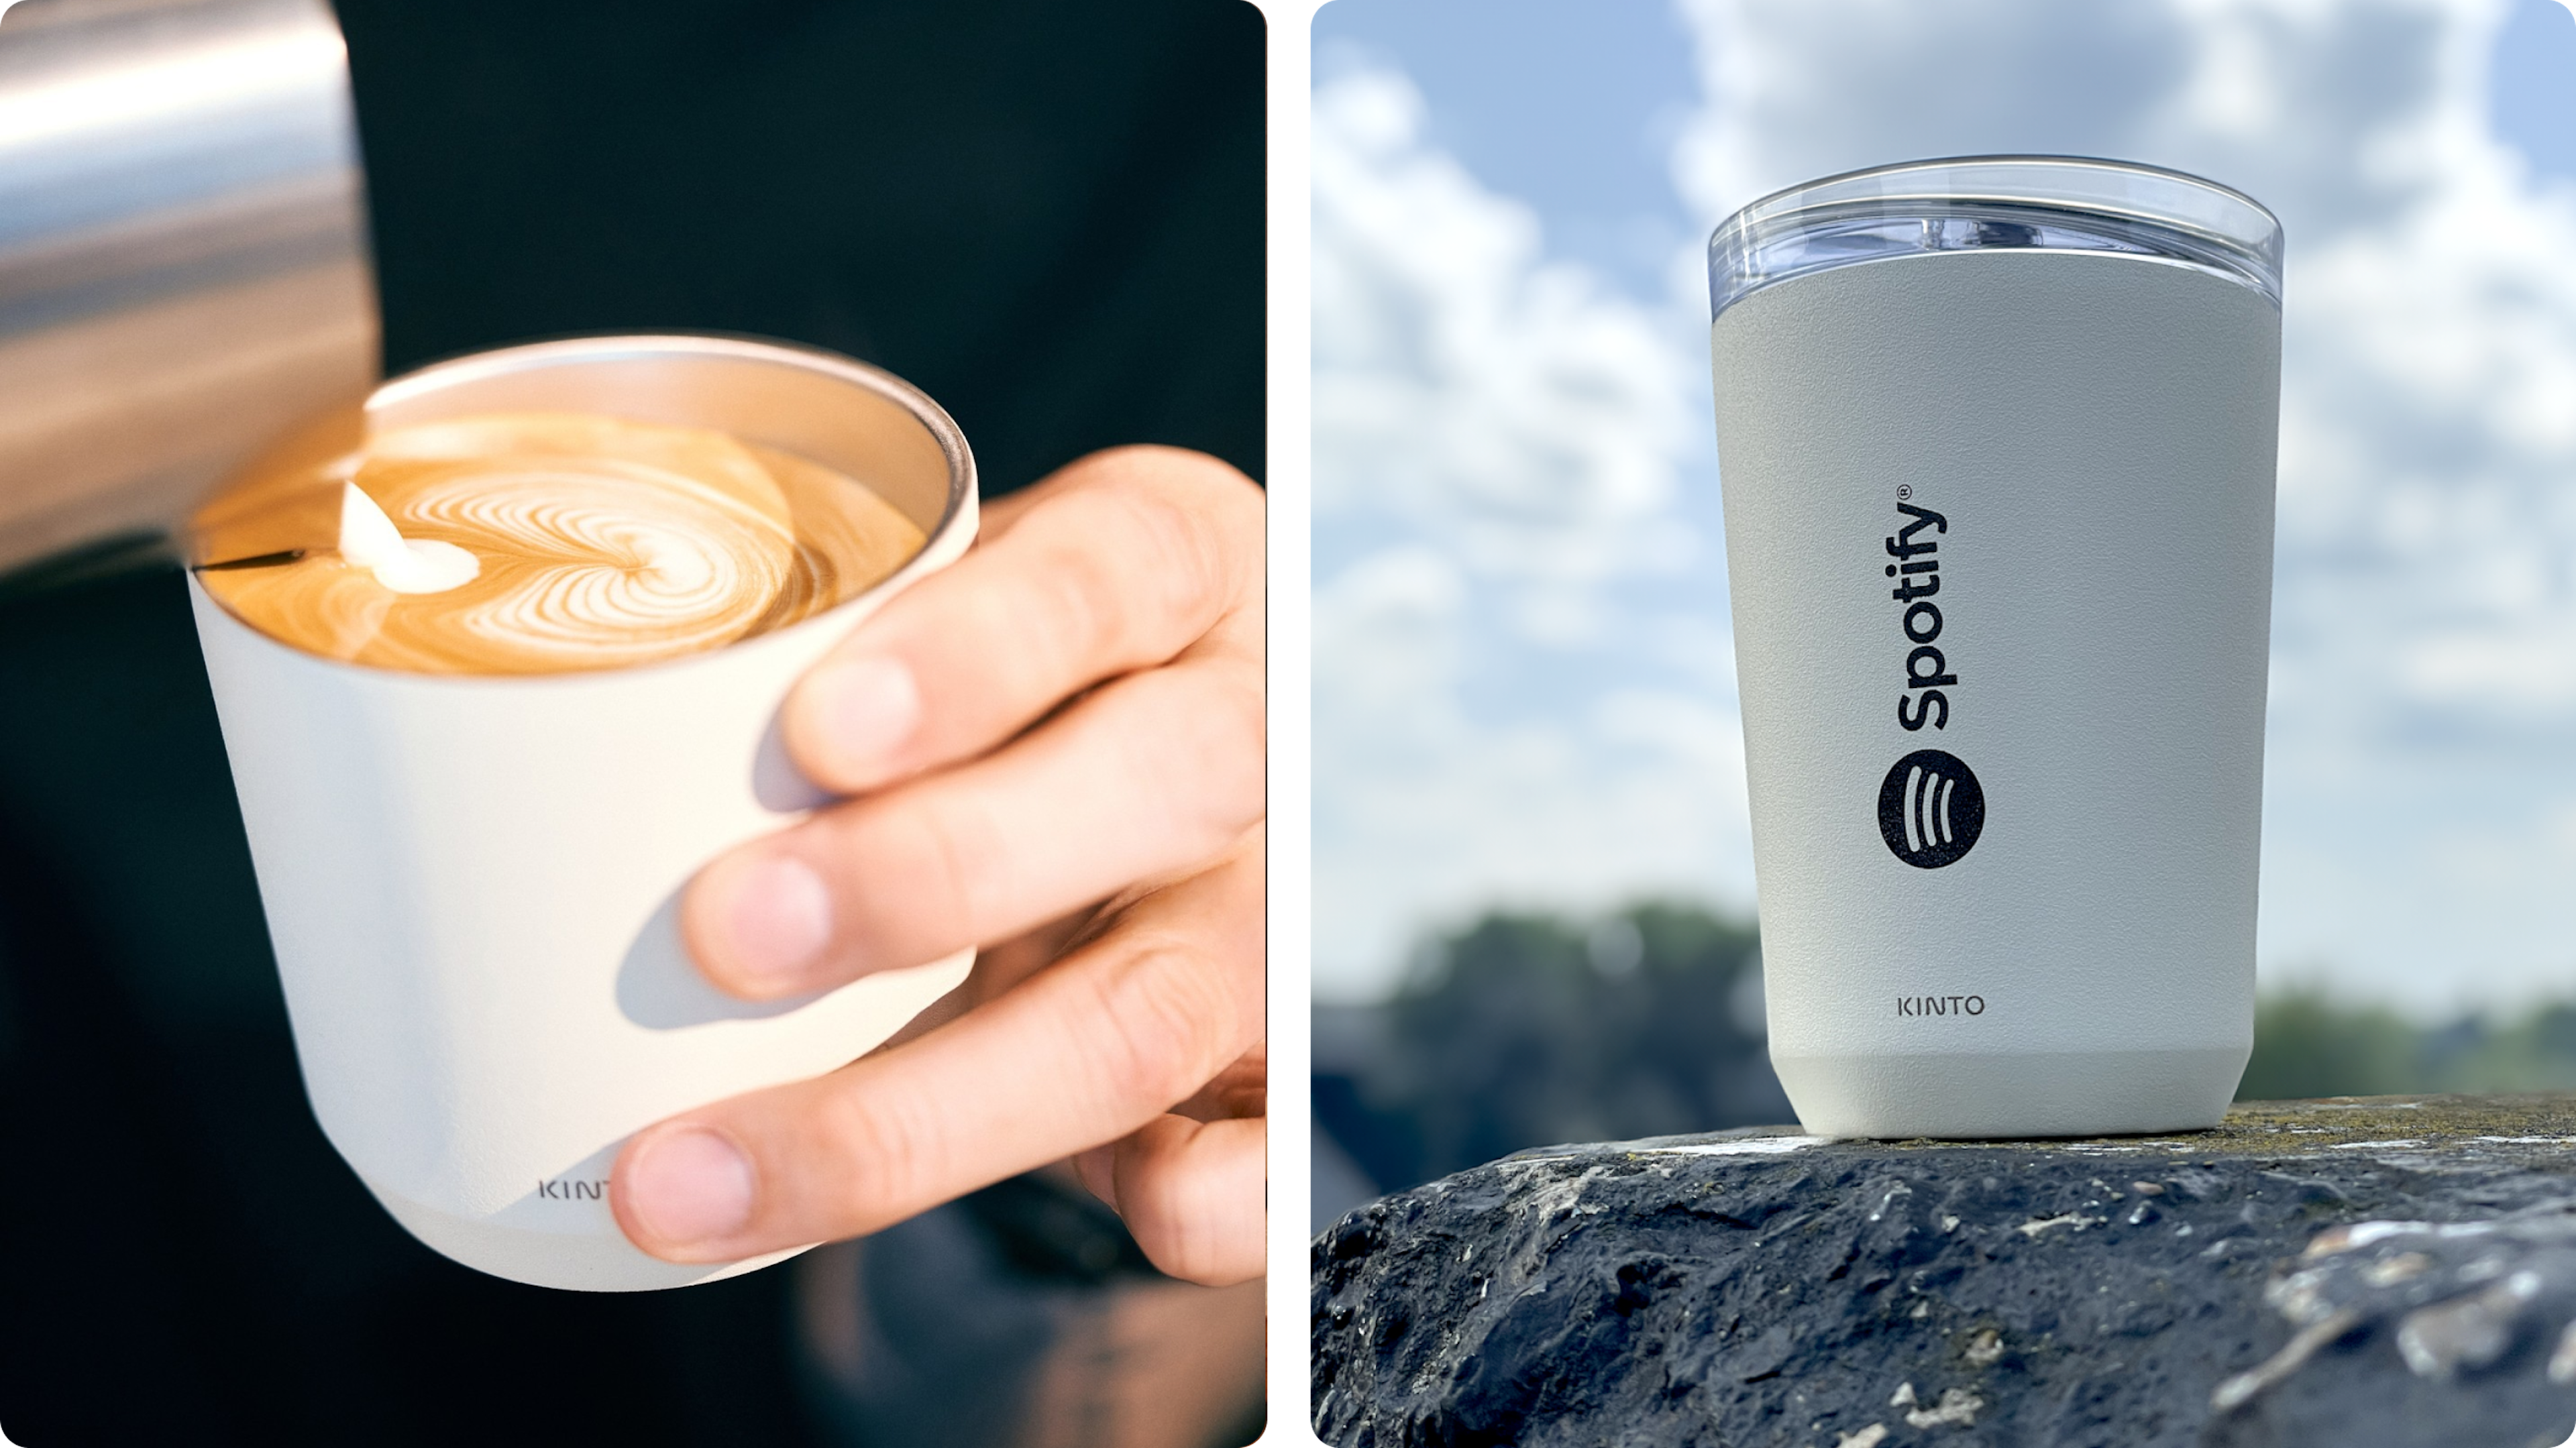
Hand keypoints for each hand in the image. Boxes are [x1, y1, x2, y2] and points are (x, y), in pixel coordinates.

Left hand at [606, 445, 1266, 1285]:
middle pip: (1149, 789)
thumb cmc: (1009, 685)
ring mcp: (1268, 906)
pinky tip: (1117, 1212)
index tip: (812, 733)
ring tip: (710, 1167)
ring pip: (1157, 1007)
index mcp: (1171, 576)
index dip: (977, 651)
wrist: (1171, 764)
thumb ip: (816, 657)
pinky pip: (1276, 1148)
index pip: (1106, 574)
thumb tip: (512, 755)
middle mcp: (1240, 737)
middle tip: (726, 933)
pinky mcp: (1276, 1058)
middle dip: (936, 872)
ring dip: (936, 1103)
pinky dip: (1205, 1198)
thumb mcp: (944, 611)